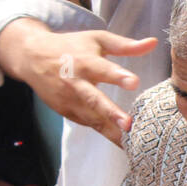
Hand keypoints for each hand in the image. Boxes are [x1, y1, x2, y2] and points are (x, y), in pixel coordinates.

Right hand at [0, 18, 155, 145]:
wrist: (33, 57)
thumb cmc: (71, 47)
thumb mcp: (97, 40)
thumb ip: (125, 45)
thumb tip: (154, 42)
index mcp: (85, 62)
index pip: (103, 69)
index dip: (117, 76)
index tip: (134, 82)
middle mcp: (76, 84)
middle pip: (94, 100)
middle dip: (111, 113)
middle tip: (128, 125)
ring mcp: (70, 101)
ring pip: (94, 120)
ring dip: (113, 133)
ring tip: (134, 145)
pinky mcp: (69, 114)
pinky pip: (92, 126)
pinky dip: (108, 135)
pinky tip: (125, 145)